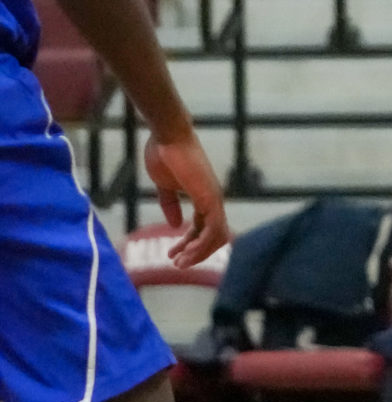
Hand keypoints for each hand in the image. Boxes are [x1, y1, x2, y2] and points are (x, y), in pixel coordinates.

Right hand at [144, 129, 231, 267]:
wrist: (167, 137)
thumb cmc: (164, 155)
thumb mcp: (165, 186)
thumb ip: (169, 205)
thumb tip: (175, 225)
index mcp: (203, 197)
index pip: (203, 228)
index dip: (189, 244)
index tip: (172, 255)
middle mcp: (212, 200)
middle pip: (214, 236)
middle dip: (196, 253)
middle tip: (177, 264)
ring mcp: (213, 199)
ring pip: (216, 237)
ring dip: (199, 253)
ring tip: (179, 263)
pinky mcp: (209, 198)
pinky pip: (212, 229)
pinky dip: (202, 244)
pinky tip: (186, 251)